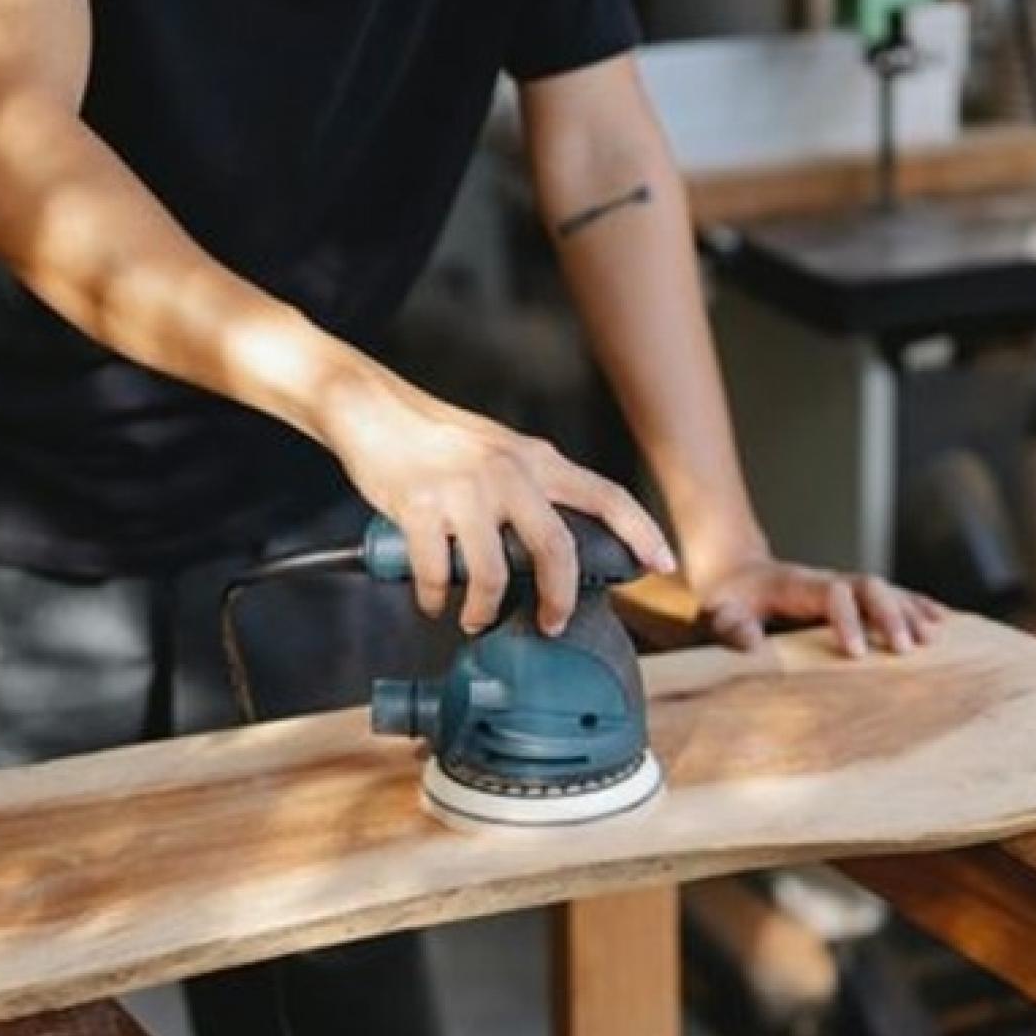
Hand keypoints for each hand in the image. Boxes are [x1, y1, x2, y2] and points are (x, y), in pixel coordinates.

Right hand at [319, 373, 675, 634]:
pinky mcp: (420, 507)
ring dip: (483, 609)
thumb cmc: (438, 439)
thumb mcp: (501, 451)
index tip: (662, 564)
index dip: (641, 532)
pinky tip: (434, 602)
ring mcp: (464, 490)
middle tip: (552, 624)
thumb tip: (556, 547)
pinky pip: (436, 572)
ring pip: (492, 573)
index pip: (606, 496)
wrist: (373, 410)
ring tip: (474, 618)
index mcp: (537, 460)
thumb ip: (532, 487)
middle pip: (556, 548)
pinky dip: (435, 598)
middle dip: (558, 599)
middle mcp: (508, 472)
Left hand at [694, 555, 946, 657]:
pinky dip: (917, 606)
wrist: (736, 574)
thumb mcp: (719, 613)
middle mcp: (827, 580)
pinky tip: (941, 621)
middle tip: (905, 650)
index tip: (856, 652)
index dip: (847, 618)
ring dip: (910, 612)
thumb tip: (750, 643)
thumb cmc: (729, 599)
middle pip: (869, 586)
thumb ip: (732, 626)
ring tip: (932, 639)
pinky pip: (891, 596)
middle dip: (889, 615)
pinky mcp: (853, 595)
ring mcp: (843, 585)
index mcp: (797, 585)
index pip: (832, 593)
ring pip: (886, 590)